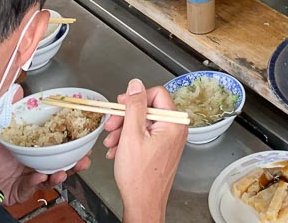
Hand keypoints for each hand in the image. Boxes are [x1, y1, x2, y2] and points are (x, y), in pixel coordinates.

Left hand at [0, 97, 90, 206]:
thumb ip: (4, 108)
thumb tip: (17, 88)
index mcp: (27, 145)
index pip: (53, 140)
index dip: (69, 139)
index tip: (80, 135)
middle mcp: (29, 161)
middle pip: (58, 160)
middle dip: (74, 159)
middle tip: (83, 157)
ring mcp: (24, 177)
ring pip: (50, 176)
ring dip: (62, 173)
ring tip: (65, 170)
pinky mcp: (18, 191)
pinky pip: (32, 188)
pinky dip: (38, 183)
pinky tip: (40, 177)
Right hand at [103, 79, 184, 221]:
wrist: (143, 203)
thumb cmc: (139, 177)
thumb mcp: (132, 135)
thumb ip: (135, 106)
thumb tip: (136, 84)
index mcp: (173, 123)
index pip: (157, 94)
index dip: (136, 97)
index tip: (121, 104)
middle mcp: (175, 130)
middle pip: (148, 109)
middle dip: (126, 116)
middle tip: (112, 126)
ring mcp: (169, 140)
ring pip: (143, 123)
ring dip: (124, 130)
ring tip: (111, 142)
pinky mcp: (161, 149)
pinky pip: (144, 136)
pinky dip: (129, 140)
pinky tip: (117, 150)